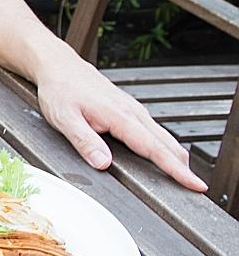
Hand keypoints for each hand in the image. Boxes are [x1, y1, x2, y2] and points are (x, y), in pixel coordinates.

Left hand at [35, 58, 206, 191]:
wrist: (60, 66)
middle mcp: (132, 112)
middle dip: (183, 167)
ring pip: (163, 137)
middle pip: (167, 144)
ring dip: (176, 157)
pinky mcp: (129, 110)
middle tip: (196, 188)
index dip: (175, 169)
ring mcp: (133, 110)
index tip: (194, 183)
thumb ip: (85, 141)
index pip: (154, 148)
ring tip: (185, 178)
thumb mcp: (64, 118)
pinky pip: (153, 131)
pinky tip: (164, 157)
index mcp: (119, 116)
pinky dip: (164, 146)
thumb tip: (102, 163)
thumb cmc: (61, 89)